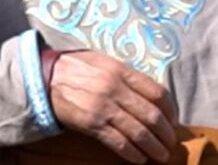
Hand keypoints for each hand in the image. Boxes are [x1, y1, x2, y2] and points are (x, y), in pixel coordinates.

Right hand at [47, 50, 177, 162]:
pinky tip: (140, 158)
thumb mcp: (101, 61)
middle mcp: (114, 88)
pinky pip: (121, 144)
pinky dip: (135, 155)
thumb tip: (151, 95)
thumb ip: (125, 75)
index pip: (157, 93)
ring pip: (140, 133)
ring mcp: (103, 107)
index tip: (173, 121)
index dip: (171, 111)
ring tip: (161, 155)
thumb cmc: (75, 68)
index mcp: (119, 70)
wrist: (43, 78)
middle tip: (170, 143)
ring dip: (155, 148)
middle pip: (153, 116)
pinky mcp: (93, 125)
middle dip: (167, 134)